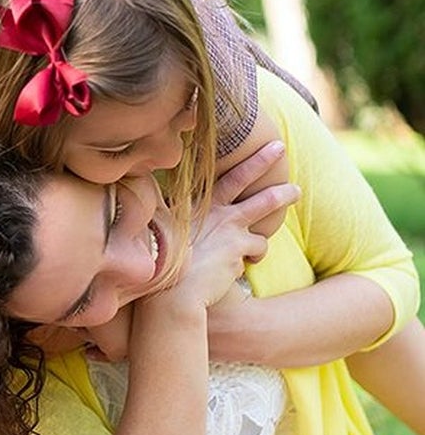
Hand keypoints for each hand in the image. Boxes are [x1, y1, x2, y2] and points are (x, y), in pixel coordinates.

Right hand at [157, 142, 297, 311]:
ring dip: (282, 196)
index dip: (221, 159)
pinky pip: (258, 247)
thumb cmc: (158, 269)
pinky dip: (255, 254)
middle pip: (242, 177)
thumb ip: (158, 219)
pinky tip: (248, 262)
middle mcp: (212, 211)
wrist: (171, 295)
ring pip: (265, 204)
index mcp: (191, 207)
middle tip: (279, 147)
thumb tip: (140, 203)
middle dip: (263, 159)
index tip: (235, 139)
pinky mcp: (241, 247)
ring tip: (295, 191)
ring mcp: (229, 226)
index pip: (209, 176)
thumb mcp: (153, 237)